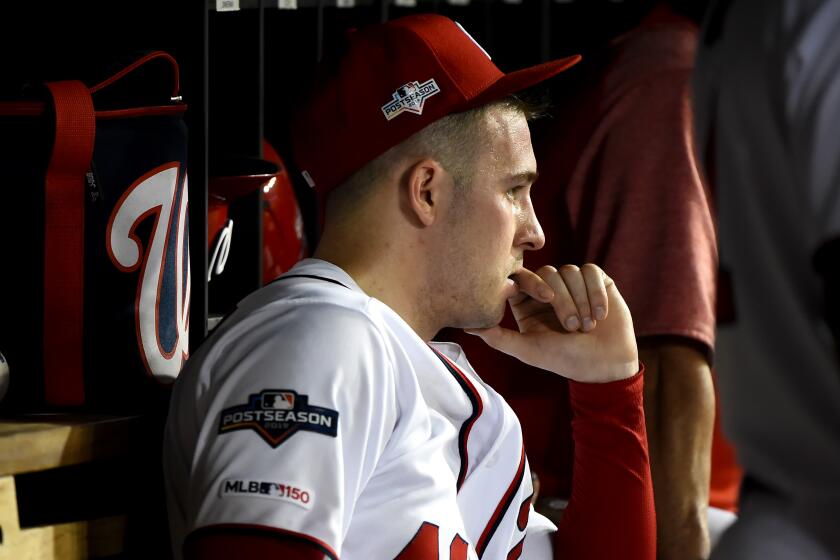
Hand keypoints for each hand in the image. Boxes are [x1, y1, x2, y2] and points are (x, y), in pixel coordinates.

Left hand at [466, 264, 637, 382]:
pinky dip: (596, 293)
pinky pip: (591, 272)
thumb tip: (467, 327)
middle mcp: (548, 290)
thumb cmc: (564, 359)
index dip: (532, 283)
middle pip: (548, 273)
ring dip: (581, 300)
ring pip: (570, 271)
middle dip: (562, 300)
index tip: (546, 299)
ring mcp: (572, 284)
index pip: (521, 278)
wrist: (605, 364)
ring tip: (587, 326)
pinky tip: (600, 315)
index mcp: (527, 303)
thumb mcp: (528, 349)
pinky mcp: (596, 281)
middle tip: (571, 328)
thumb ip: (498, 337)